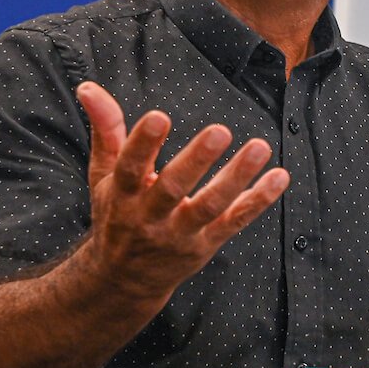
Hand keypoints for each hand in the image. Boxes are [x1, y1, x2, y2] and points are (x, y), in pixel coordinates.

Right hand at [76, 81, 289, 301]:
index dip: (143, 143)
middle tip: (220, 131)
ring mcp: (180, 233)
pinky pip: (235, 221)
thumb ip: (106, 130)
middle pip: (173, 188)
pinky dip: (258, 200)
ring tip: (260, 147)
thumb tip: (89, 87)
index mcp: (122, 195)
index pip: (129, 167)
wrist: (124, 281)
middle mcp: (150, 216)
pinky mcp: (206, 244)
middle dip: (196, 160)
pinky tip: (279, 177)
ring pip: (210, 206)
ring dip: (236, 177)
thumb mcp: (104, 175)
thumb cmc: (117, 215)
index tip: (160, 116)